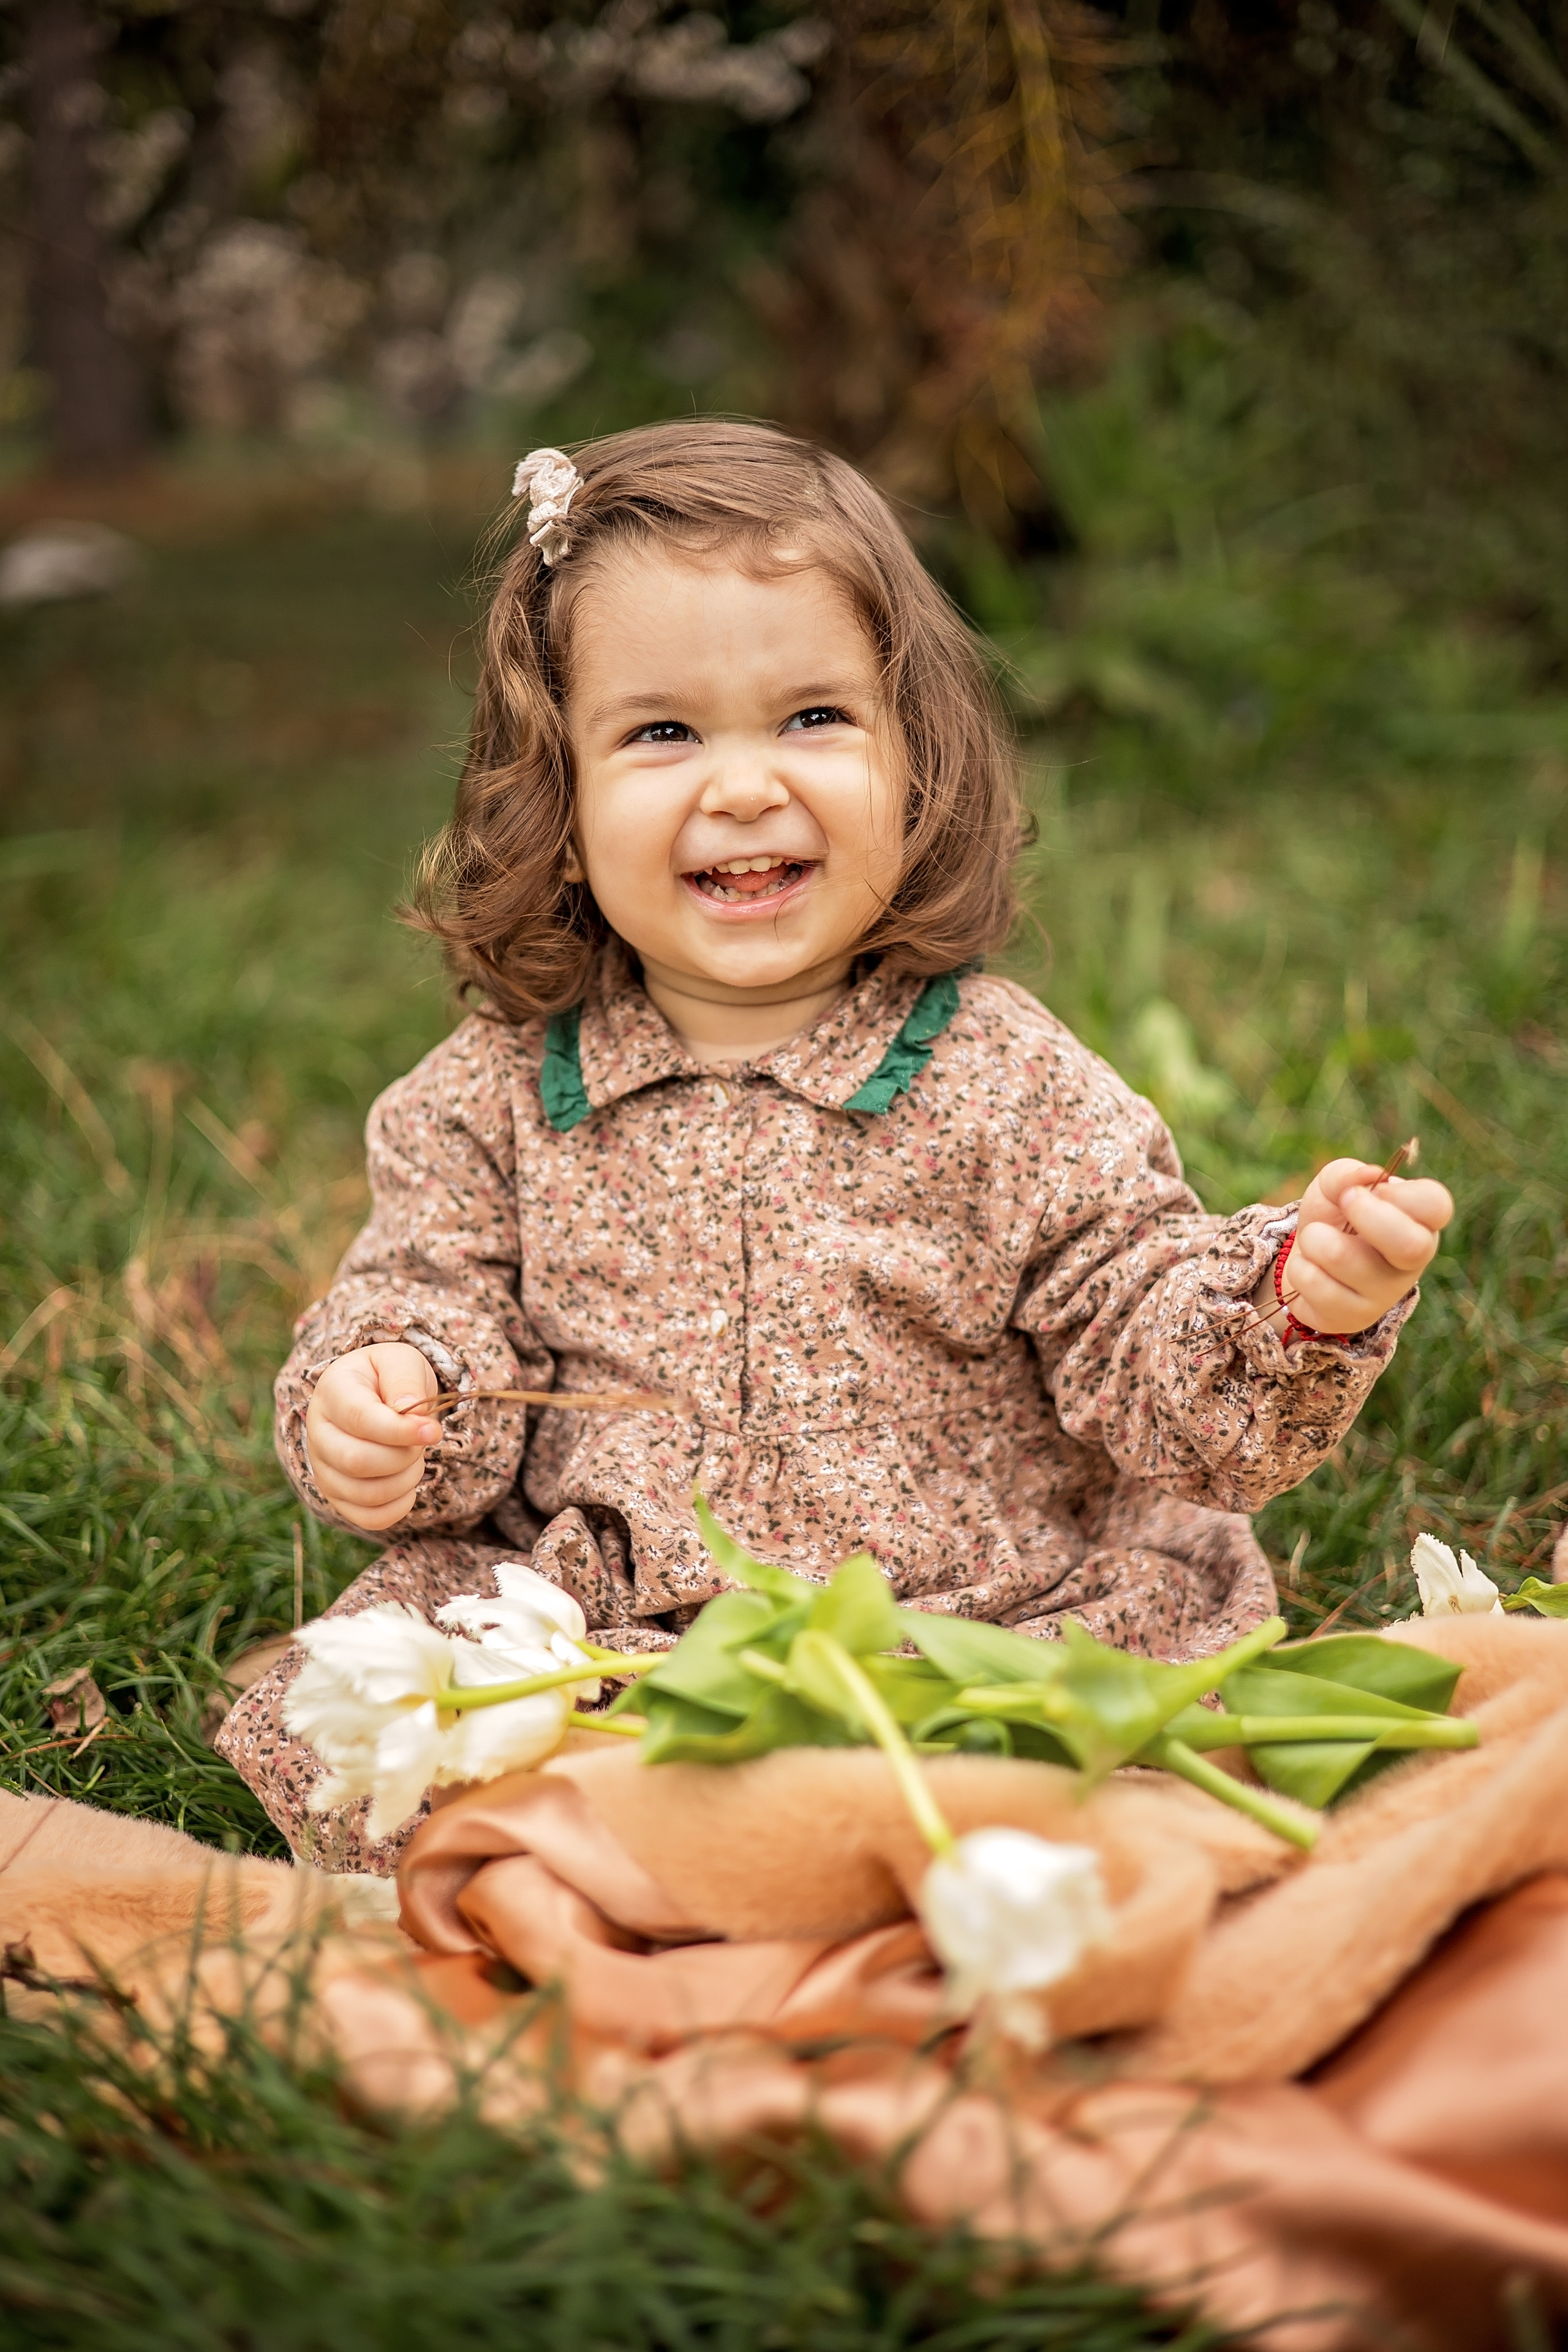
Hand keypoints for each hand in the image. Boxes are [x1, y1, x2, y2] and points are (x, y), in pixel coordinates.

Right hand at [304, 1342, 442, 1531]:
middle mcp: (318, 1432)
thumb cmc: (389, 1377)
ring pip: (364, 1493)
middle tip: (423, 1440)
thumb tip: (412, 1412)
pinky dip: (399, 1506)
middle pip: (357, 1461)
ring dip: (406, 1479)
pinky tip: (408, 1483)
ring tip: (415, 1456)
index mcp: (332, 1391)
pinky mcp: (336, 1496)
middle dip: (404, 1456)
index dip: (400, 1431)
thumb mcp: (401, 1361)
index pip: (360, 1419)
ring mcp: (323, 1468)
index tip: (434, 1431)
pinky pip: (369, 1517)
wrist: (375, 1394)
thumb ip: (406, 1381)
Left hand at [1254, 1158, 1454, 1338]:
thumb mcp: (1336, 1185)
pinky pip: (1315, 1284)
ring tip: (1316, 1239)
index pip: (1437, 1206)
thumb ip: (1347, 1174)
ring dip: (1314, 1239)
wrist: (1311, 1260)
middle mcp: (1413, 1259)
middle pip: (1411, 1246)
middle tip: (1344, 1204)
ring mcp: (1387, 1293)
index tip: (1371, 1189)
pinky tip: (1313, 1268)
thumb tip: (1368, 1175)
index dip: (1402, 1194)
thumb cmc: (1337, 1216)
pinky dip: (1301, 1267)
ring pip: (1342, 1258)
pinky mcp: (1355, 1316)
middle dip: (1366, 1217)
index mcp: (1420, 1221)